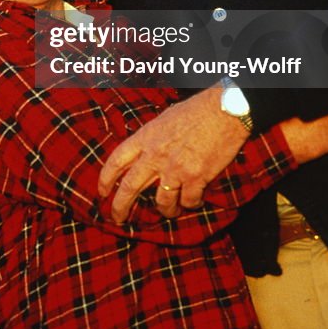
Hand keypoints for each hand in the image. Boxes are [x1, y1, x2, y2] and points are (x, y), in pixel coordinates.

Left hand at [98, 86, 248, 221]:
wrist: (224, 110)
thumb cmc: (197, 110)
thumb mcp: (165, 119)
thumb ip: (152, 138)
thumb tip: (146, 152)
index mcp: (146, 137)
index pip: (116, 161)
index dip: (105, 179)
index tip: (102, 192)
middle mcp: (156, 155)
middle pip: (129, 187)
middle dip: (120, 207)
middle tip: (118, 218)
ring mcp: (175, 168)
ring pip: (161, 202)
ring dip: (165, 210)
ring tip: (169, 211)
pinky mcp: (196, 178)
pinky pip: (188, 201)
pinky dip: (191, 204)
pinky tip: (195, 200)